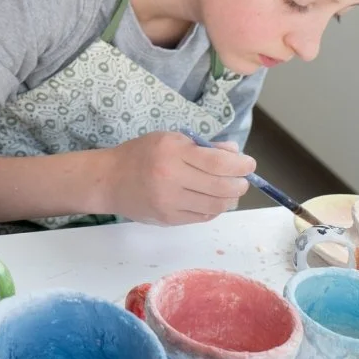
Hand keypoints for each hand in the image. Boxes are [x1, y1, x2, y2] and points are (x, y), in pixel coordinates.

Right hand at [97, 131, 253, 225]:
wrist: (109, 180)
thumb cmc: (140, 154)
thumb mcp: (169, 140)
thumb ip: (202, 147)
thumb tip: (235, 154)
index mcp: (172, 152)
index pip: (217, 162)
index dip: (240, 165)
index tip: (249, 164)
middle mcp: (171, 178)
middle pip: (220, 187)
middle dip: (239, 184)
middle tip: (242, 180)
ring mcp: (169, 202)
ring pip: (215, 206)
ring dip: (229, 199)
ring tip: (229, 191)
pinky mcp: (168, 219)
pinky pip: (202, 217)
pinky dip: (213, 209)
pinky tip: (211, 201)